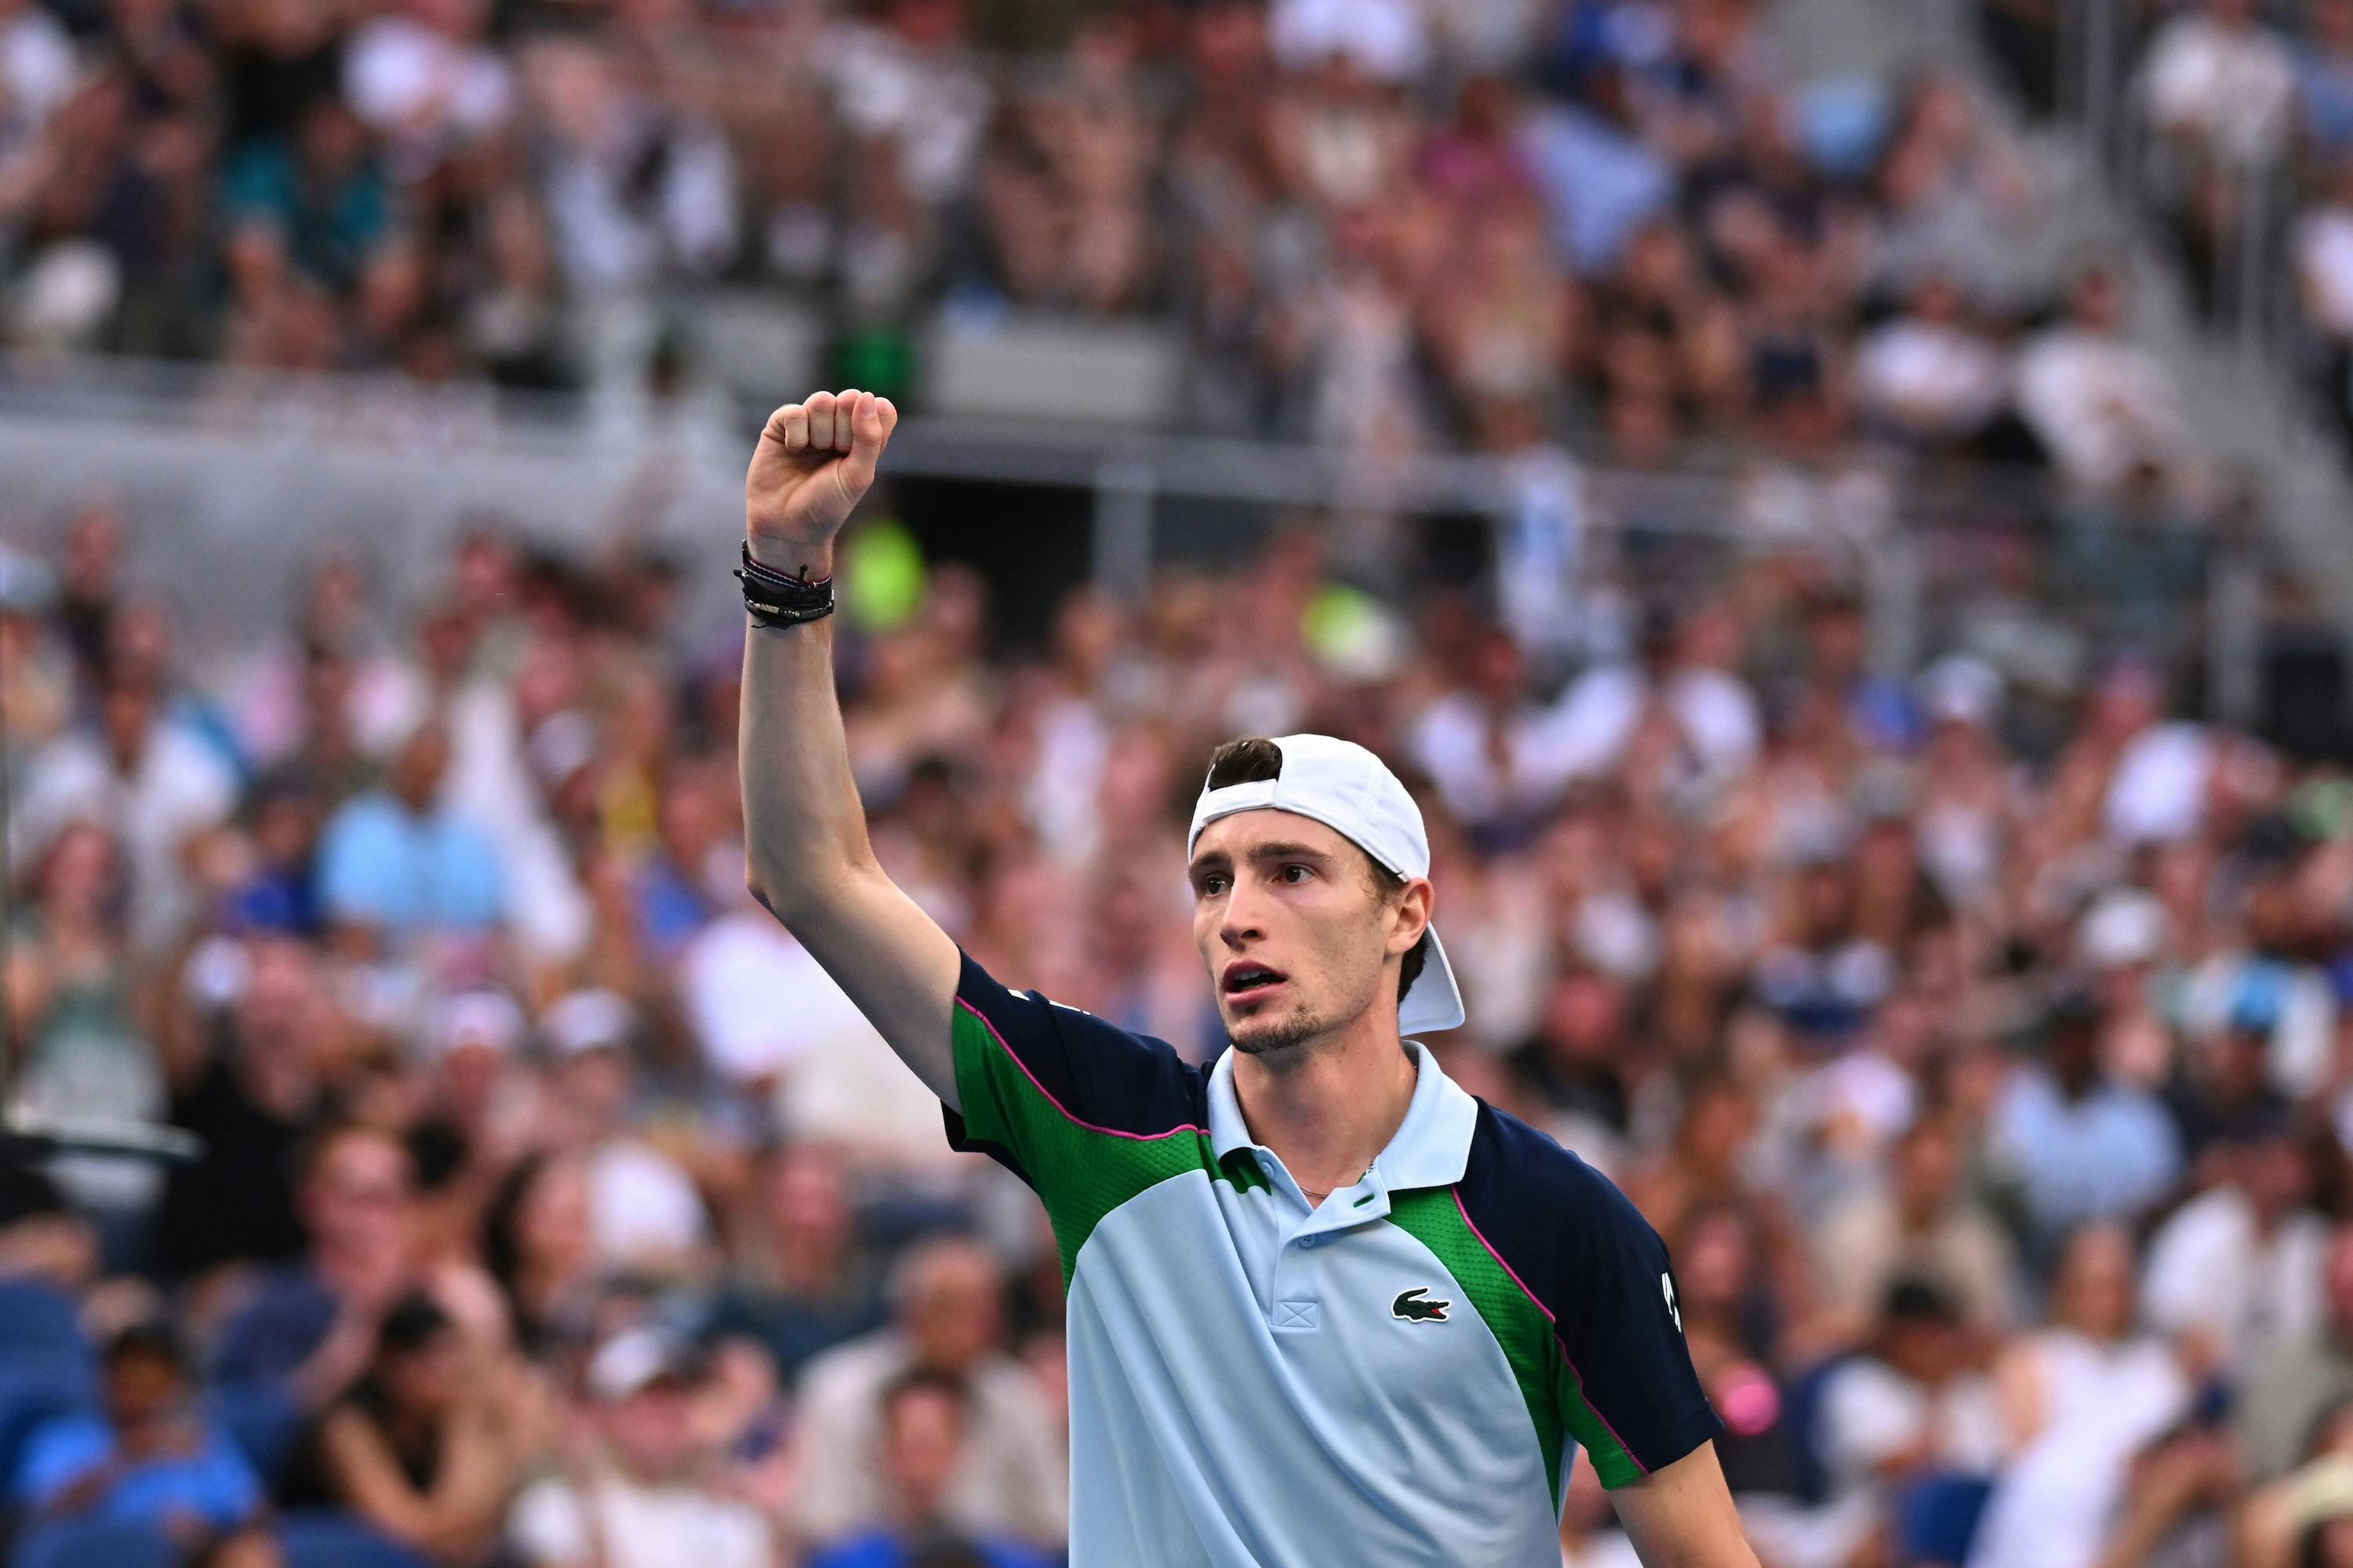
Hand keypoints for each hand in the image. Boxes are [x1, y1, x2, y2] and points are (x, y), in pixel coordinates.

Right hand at [744, 388, 897, 575]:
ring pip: (822, 401)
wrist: (787, 526)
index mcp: (864, 438)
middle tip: (833, 456)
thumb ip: (869, 437)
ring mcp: (810, 423)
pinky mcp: (782, 425)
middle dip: (843, 431)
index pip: (879, 408)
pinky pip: (795, 411)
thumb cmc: (827, 505)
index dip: (870, 424)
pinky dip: (797, 433)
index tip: (858, 452)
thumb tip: (865, 396)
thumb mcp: (858, 476)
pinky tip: (792, 450)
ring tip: (812, 453)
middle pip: (850, 400)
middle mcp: (838, 426)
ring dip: (820, 432)